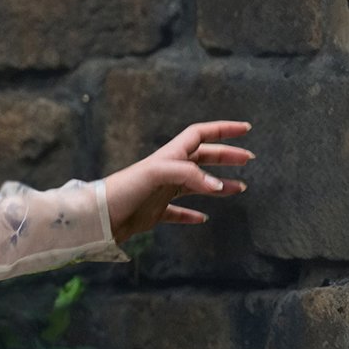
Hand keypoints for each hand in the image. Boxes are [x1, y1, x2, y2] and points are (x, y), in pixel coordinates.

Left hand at [104, 119, 252, 245]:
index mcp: (170, 155)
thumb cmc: (124, 189)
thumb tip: (218, 186)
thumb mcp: (158, 173)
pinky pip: (178, 212)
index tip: (246, 129)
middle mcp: (167, 170)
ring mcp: (161, 192)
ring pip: (196, 185)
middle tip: (249, 160)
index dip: (222, 130)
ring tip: (240, 189)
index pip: (201, 134)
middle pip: (203, 158)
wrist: (99, 217)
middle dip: (227, 156)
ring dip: (218, 186)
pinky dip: (192, 214)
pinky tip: (203, 218)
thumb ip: (190, 176)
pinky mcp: (154, 212)